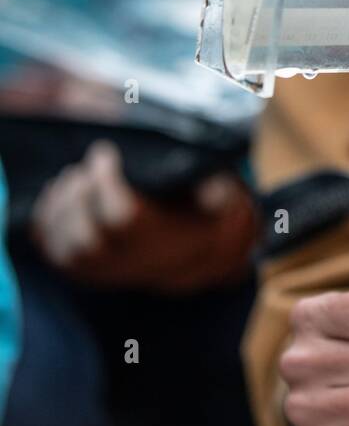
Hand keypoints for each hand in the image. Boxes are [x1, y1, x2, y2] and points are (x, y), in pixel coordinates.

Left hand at [30, 139, 256, 289]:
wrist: (203, 250)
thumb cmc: (209, 212)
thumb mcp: (226, 196)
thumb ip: (222, 192)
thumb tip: (216, 194)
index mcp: (166, 239)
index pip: (122, 218)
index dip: (106, 183)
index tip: (105, 154)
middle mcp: (134, 262)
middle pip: (86, 240)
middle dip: (78, 198)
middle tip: (86, 168)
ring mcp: (109, 271)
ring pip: (67, 253)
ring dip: (59, 213)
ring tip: (71, 180)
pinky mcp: (90, 271)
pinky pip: (57, 258)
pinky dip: (45, 229)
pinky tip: (55, 199)